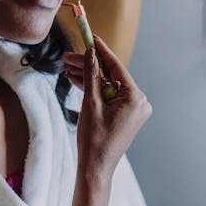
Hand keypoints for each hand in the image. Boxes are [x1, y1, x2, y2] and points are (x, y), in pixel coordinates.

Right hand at [72, 35, 151, 179]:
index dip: (101, 50)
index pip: (116, 66)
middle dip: (88, 66)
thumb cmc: (94, 140)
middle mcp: (139, 102)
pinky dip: (94, 90)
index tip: (90, 36)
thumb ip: (91, 75)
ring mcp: (132, 110)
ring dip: (89, 77)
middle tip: (67, 56)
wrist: (95, 169)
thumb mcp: (90, 103)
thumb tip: (90, 53)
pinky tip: (76, 79)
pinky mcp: (124, 116)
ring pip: (108, 86)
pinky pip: (109, 97)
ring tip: (67, 67)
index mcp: (136, 98)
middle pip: (111, 76)